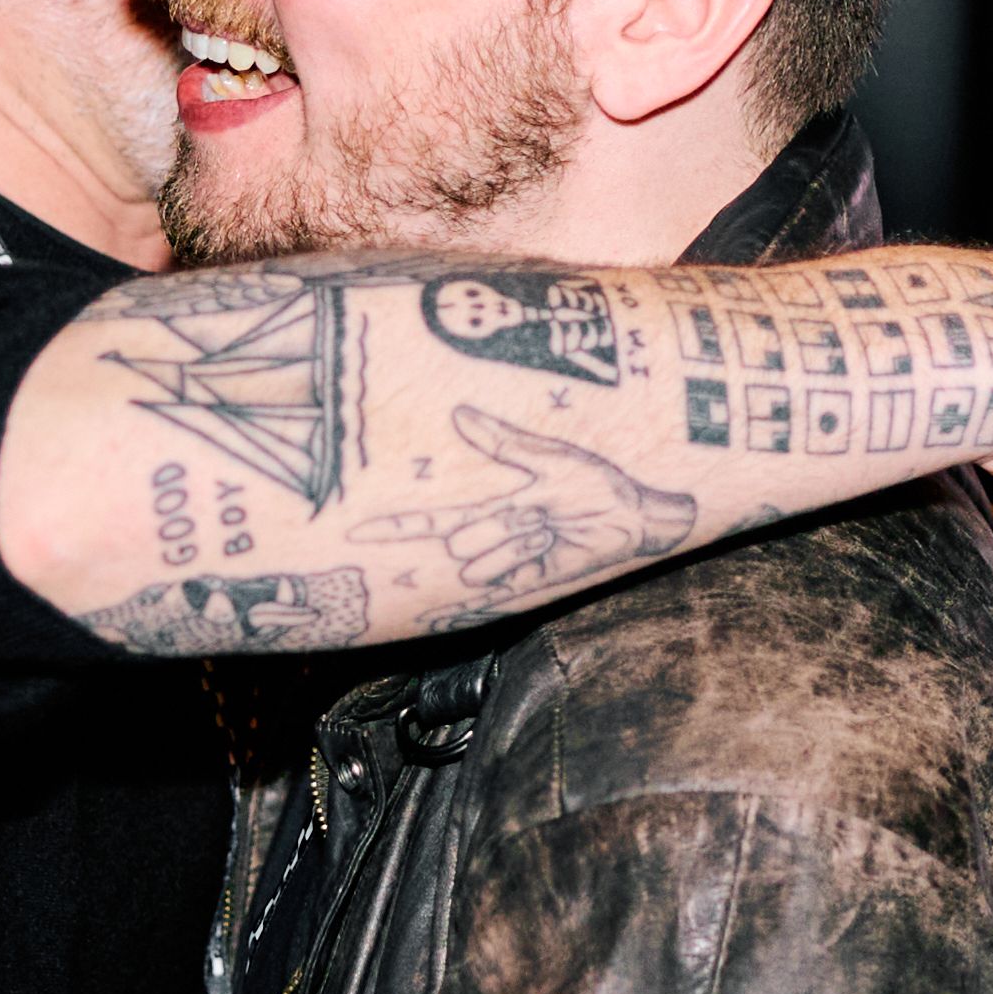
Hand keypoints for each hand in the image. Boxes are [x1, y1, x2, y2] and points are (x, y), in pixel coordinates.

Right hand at [347, 407, 694, 600]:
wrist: (637, 515)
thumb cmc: (599, 481)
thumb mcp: (549, 457)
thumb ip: (502, 441)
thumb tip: (458, 412)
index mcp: (492, 506)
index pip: (433, 521)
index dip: (396, 526)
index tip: (356, 532)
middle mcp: (495, 536)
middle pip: (458, 540)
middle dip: (495, 525)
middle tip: (540, 513)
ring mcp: (511, 562)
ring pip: (476, 563)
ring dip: (513, 542)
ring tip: (549, 529)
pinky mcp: (530, 582)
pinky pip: (503, 579)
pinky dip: (522, 559)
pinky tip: (550, 546)